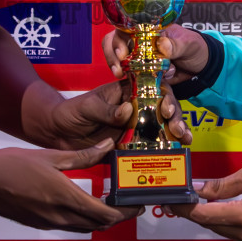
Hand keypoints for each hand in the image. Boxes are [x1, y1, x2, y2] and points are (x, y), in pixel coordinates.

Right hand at [0, 139, 139, 231]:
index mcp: (64, 197)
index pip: (105, 214)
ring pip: (83, 227)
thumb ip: (83, 156)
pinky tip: (81, 201)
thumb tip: (108, 147)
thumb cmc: (12, 164)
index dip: (125, 213)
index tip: (138, 205)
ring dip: (99, 218)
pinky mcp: (37, 224)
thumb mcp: (51, 156)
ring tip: (108, 201)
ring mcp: (47, 223)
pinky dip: (81, 218)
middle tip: (127, 202)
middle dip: (117, 217)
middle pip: (98, 225)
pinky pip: (68, 226)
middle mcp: (58, 216)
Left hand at [47, 78, 192, 149]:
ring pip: (160, 126)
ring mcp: (134, 127)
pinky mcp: (130, 145)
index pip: (151, 87)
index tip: (167, 106)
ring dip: (175, 131)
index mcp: (126, 92)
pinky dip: (162, 150)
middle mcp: (134, 108)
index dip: (163, 94)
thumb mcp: (87, 107)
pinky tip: (175, 153)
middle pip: (161, 107)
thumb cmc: (71, 112)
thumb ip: (106, 110)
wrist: (57, 135)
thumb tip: (127, 110)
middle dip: (174, 115)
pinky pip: (148, 147)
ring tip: (184, 140)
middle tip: (178, 127)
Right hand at [102, 24, 210, 85]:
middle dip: (112, 53)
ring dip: (115, 65)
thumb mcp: (189, 44)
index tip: (122, 52)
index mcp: (149, 28)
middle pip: (115, 41)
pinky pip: (130, 75)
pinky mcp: (142, 73)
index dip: (120, 38)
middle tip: (118, 67)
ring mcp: (139, 57)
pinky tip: (130, 86)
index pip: (126, 27)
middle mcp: (140, 41)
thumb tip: (163, 45)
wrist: (202, 67)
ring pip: (118, 58)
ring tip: (119, 74)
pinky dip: (127, 80)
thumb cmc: (195, 48)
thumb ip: (177, 44)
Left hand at [176, 164, 241, 240]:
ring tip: (196, 204)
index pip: (205, 215)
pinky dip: (222, 222)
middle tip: (180, 201)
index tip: (174, 201)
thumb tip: (200, 190)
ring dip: (207, 218)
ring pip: (220, 230)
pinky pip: (231, 233)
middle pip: (210, 225)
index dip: (186, 209)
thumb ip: (222, 185)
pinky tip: (217, 211)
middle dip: (193, 213)